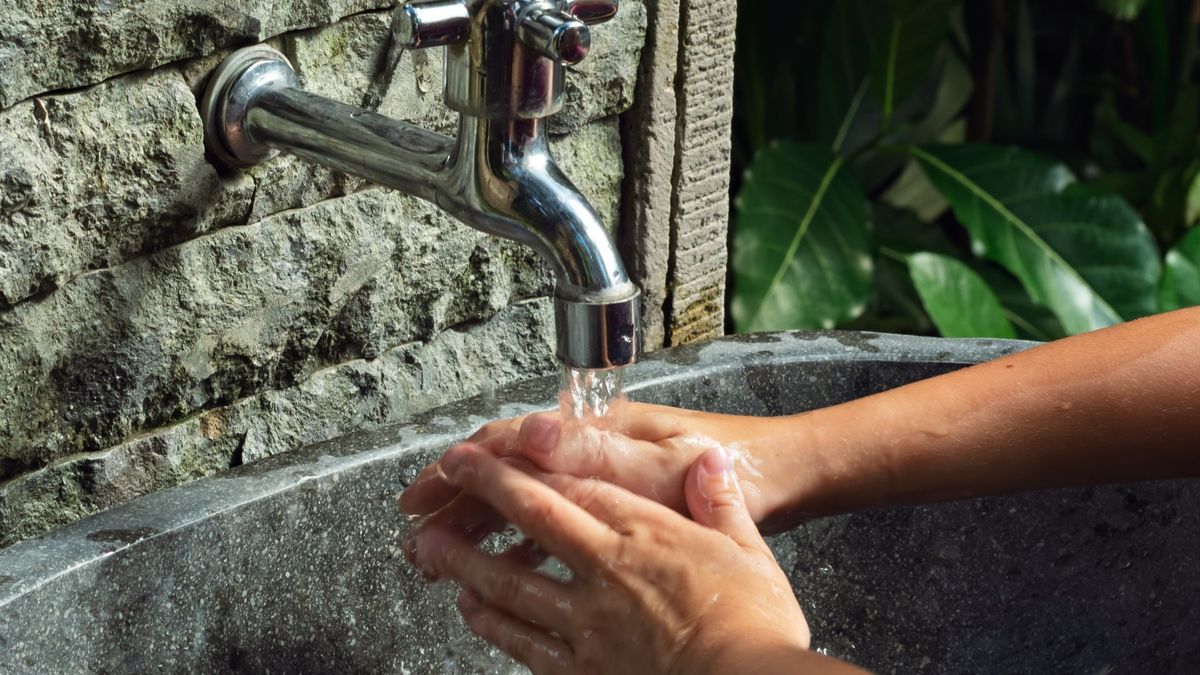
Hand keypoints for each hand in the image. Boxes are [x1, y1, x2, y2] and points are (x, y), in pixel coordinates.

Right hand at [400, 402, 793, 523]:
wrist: (784, 474)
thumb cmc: (733, 462)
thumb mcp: (668, 461)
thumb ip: (603, 453)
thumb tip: (536, 434)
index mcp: (599, 434)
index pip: (511, 443)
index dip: (463, 467)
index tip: (426, 491)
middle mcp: (593, 448)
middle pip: (508, 471)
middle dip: (457, 499)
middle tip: (416, 530)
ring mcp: (604, 475)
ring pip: (526, 500)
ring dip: (483, 525)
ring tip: (446, 555)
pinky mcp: (619, 503)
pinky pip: (555, 524)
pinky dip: (523, 545)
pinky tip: (507, 569)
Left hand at [405, 444, 861, 674]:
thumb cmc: (756, 628)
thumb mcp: (750, 554)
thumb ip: (720, 503)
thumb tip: (710, 460)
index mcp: (645, 535)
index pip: (575, 486)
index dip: (531, 462)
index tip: (504, 448)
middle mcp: (605, 572)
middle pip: (534, 519)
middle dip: (486, 490)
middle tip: (447, 472)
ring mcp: (586, 624)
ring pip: (511, 583)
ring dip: (465, 560)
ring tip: (429, 544)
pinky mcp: (581, 670)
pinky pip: (523, 642)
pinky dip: (491, 623)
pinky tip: (471, 610)